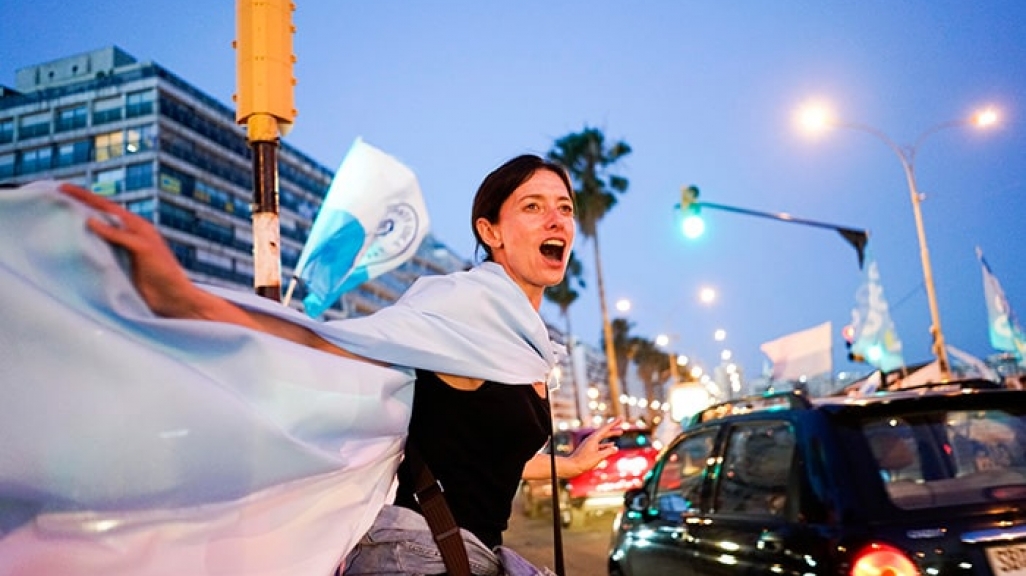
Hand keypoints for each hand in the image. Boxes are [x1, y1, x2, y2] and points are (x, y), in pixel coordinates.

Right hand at [58, 183, 205, 317]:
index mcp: (136, 226)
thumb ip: (119, 234)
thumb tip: (90, 220)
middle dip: (79, 207)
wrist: (172, 298)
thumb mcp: (143, 248)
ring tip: (56, 218)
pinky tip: (69, 247)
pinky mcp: (117, 267)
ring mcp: (121, 251)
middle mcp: (127, 236)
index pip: (106, 207)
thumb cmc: (164, 271)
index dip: (85, 197)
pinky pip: (96, 254)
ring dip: (78, 227)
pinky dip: (83, 248)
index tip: (63, 187)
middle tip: (55, 198)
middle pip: (98, 217)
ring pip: (95, 235)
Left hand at [569, 417, 623, 474]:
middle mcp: (591, 439)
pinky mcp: (589, 449)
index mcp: (593, 439)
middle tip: (621, 421)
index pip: (605, 428)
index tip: (621, 418)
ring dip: (611, 434)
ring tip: (620, 432)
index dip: (614, 423)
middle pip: (604, 431)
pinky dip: (607, 443)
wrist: (572, 467)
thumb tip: (616, 448)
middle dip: (614, 426)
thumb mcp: (598, 457)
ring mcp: (590, 444)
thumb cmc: (584, 462)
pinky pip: (600, 444)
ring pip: (603, 437)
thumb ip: (608, 452)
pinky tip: (612, 445)